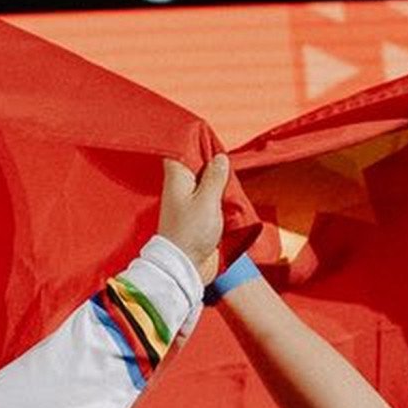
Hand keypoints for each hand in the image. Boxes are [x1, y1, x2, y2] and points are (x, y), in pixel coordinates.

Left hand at [157, 154, 235, 286]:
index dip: (195, 142)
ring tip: (231, 186)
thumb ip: (214, 177)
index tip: (211, 140)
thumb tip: (219, 158)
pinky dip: (221, 199)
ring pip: (208, 183)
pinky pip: (212, 200)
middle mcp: (181, 188)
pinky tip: (230, 201)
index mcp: (177, 179)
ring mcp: (189, 202)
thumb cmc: (191, 234)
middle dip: (215, 165)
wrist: (185, 268)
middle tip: (227, 167)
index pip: (181, 150)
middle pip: (198, 166)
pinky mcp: (198, 217)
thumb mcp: (207, 200)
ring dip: (221, 184)